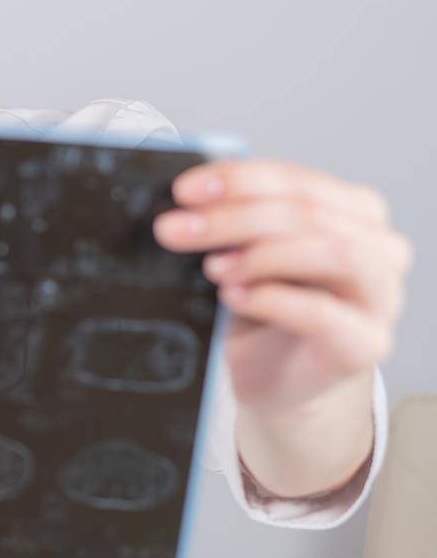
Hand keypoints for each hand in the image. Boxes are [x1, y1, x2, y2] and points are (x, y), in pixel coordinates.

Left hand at [153, 159, 410, 495]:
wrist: (275, 377)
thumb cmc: (263, 308)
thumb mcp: (245, 253)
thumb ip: (232, 222)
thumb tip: (187, 201)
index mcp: (354, 211)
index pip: (297, 180)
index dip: (238, 180)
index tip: (184, 191)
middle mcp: (379, 247)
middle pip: (309, 214)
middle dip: (234, 218)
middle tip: (176, 230)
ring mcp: (381, 296)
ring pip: (332, 252)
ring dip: (261, 255)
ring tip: (213, 268)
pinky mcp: (367, 343)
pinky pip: (325, 313)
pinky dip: (272, 300)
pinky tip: (234, 297)